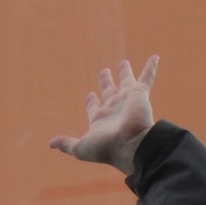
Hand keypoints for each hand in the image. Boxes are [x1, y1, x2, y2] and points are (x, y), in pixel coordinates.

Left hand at [48, 55, 159, 173]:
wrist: (129, 145)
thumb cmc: (105, 148)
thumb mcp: (80, 147)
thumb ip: (66, 143)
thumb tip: (50, 144)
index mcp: (100, 119)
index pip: (94, 107)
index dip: (91, 101)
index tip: (90, 96)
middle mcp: (114, 109)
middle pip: (109, 91)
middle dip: (106, 82)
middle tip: (103, 72)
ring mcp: (128, 101)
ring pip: (126, 81)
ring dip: (125, 72)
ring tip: (123, 63)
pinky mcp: (140, 94)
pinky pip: (147, 77)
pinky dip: (151, 67)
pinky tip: (155, 57)